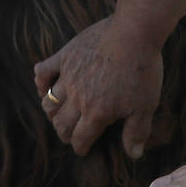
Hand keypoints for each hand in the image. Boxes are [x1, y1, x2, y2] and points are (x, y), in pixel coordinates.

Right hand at [34, 12, 163, 157]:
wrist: (134, 32)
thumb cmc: (142, 70)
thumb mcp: (145, 105)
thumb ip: (137, 131)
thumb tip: (134, 154)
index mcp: (97, 112)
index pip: (80, 138)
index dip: (80, 147)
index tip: (82, 149)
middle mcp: (78, 97)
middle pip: (61, 123)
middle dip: (64, 132)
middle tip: (69, 133)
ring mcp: (69, 75)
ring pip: (49, 101)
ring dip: (52, 112)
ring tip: (58, 114)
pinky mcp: (65, 55)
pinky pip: (43, 71)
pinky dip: (40, 81)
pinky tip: (44, 86)